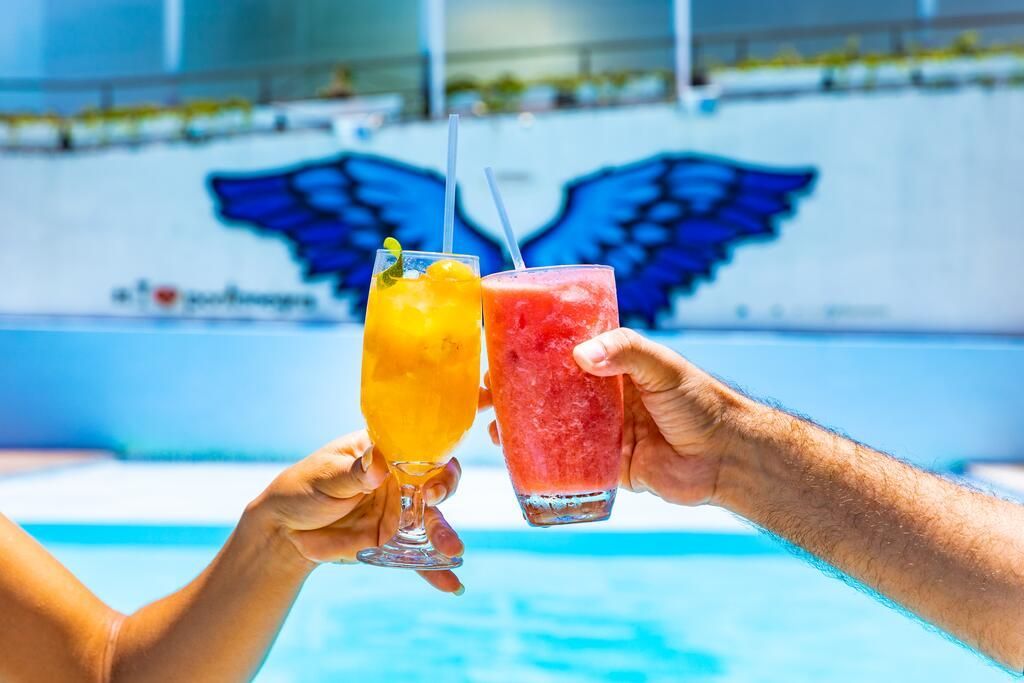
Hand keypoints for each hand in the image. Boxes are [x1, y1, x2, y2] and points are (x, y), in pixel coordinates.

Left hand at [250, 431, 463, 592]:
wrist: (283, 531)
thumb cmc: (302, 489)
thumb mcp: (326, 476)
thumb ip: (355, 472)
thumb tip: (379, 464)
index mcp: (383, 451)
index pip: (418, 449)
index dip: (432, 460)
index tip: (428, 478)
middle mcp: (397, 479)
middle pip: (432, 482)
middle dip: (443, 491)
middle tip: (435, 503)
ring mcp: (397, 511)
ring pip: (429, 520)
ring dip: (444, 534)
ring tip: (453, 552)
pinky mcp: (391, 541)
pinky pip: (417, 555)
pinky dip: (434, 570)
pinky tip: (451, 584)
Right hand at [484, 328, 736, 506]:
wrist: (726, 457)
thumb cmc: (699, 401)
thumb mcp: (662, 365)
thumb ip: (625, 352)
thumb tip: (582, 355)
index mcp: (611, 366)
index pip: (562, 352)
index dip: (530, 352)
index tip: (498, 351)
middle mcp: (601, 396)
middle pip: (548, 391)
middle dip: (513, 392)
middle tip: (483, 395)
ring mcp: (601, 432)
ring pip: (551, 427)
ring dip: (521, 426)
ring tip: (492, 425)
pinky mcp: (606, 466)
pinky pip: (568, 463)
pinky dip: (542, 460)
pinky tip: (518, 457)